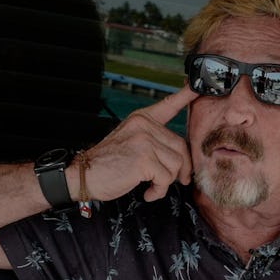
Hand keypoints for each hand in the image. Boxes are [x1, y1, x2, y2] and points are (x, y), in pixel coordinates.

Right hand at [83, 85, 197, 202]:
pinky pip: (166, 179)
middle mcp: (144, 126)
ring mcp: (144, 141)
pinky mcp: (144, 159)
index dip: (184, 96)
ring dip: (166, 181)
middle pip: (181, 147)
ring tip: (152, 186)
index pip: (168, 105)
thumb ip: (153, 141)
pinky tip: (148, 192)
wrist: (83, 175)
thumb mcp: (130, 142)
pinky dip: (159, 190)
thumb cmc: (107, 163)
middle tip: (177, 180)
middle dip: (182, 168)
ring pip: (176, 164)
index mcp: (141, 119)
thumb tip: (180, 156)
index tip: (197, 87)